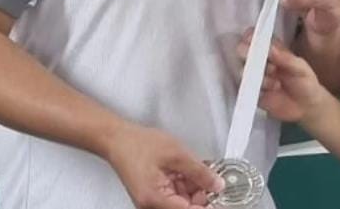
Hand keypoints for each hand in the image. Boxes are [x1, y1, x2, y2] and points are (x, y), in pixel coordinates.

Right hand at [105, 123, 223, 208]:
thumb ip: (199, 171)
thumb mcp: (177, 155)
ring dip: (195, 187)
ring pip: (182, 200)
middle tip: (214, 177)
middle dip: (202, 194)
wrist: (119, 139)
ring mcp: (153, 200)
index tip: (220, 197)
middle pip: (185, 207)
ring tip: (201, 168)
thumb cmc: (139, 145)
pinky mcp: (155, 193)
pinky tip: (191, 170)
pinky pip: (175, 193)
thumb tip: (217, 185)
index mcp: (155, 200)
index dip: (206, 205)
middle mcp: (152, 205)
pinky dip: (186, 183)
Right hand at [237, 32, 324, 123]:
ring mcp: (254, 76)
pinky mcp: (251, 92)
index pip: (254, 36)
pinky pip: (244, 88)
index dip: (251, 37)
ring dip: (259, 75)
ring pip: (242, 70)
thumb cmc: (305, 82)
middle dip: (250, 55)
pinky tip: (272, 91)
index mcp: (271, 48)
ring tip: (277, 83)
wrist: (305, 108)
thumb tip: (270, 48)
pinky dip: (257, 89)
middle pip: (241, 50)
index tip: (258, 44)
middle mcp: (259, 59)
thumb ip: (286, 58)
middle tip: (270, 66)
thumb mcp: (301, 68)